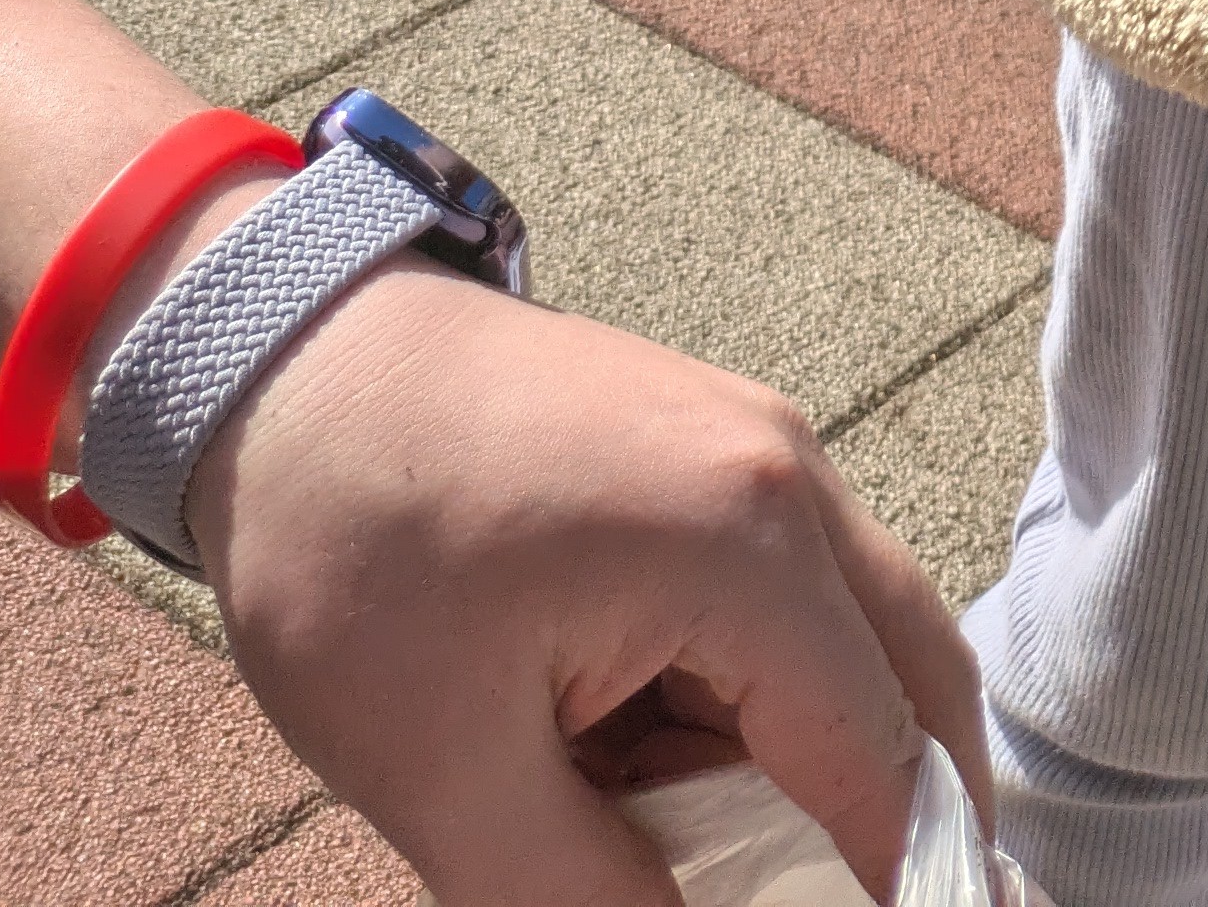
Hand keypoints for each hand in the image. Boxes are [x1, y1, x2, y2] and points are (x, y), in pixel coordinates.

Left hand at [192, 266, 987, 906]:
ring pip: (859, 633)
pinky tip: (664, 760)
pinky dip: (766, 692)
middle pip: (921, 677)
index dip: (907, 878)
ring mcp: (760, 445)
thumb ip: (582, 898)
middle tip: (888, 901)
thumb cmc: (354, 546)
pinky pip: (793, 589)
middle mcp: (789, 478)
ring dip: (823, 755)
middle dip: (918, 813)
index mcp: (745, 546)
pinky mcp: (714, 445)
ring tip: (719, 853)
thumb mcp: (446, 772)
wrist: (285, 355)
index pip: (881, 754)